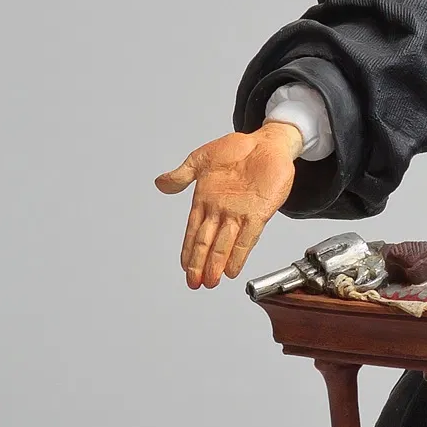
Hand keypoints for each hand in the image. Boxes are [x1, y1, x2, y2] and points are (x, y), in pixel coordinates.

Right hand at [155, 122, 302, 288]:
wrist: (266, 143)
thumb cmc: (236, 150)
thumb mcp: (202, 160)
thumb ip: (182, 175)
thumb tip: (161, 184)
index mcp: (205, 201)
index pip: (193, 232)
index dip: (188, 251)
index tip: (184, 269)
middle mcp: (221, 212)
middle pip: (207, 243)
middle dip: (200, 264)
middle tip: (195, 283)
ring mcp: (240, 214)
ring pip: (225, 244)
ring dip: (217, 263)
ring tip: (211, 281)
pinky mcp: (259, 212)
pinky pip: (248, 237)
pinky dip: (240, 254)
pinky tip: (233, 268)